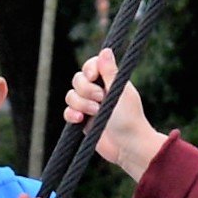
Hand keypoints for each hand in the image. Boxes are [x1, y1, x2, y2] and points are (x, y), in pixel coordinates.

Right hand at [64, 47, 167, 180]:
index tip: (92, 77)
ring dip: (80, 103)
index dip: (88, 69)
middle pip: (78, 79)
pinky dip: (71, 114)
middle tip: (100, 99)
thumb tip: (105, 49)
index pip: (91, 65)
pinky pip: (67, 112)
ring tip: (95, 113)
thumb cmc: (129, 119)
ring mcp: (89, 106)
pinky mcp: (83, 121)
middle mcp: (99, 91)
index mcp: (110, 81)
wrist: (128, 147)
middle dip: (85, 90)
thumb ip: (110, 72)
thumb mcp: (120, 92)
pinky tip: (80, 119)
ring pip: (70, 95)